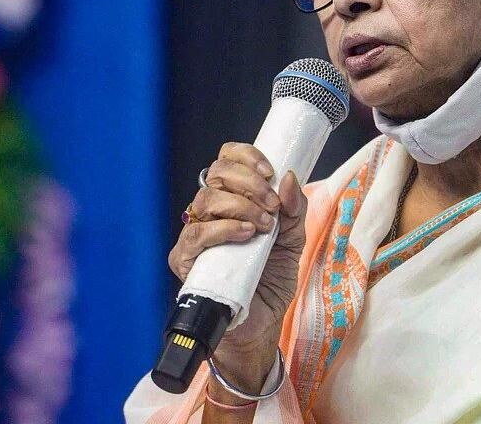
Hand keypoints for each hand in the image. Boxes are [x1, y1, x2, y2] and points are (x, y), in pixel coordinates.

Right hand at [168, 142, 307, 388]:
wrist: (261, 322)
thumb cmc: (271, 279)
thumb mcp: (293, 239)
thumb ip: (295, 209)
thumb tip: (289, 177)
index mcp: (233, 200)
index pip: (227, 160)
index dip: (246, 157)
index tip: (270, 172)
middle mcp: (210, 213)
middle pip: (216, 174)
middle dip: (249, 183)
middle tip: (272, 206)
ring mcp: (195, 235)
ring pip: (207, 200)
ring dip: (242, 206)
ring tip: (265, 227)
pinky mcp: (185, 260)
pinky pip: (197, 234)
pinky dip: (224, 229)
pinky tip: (247, 235)